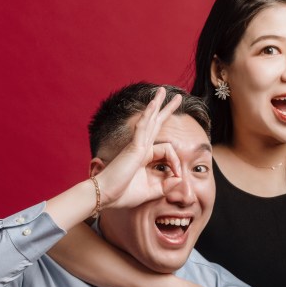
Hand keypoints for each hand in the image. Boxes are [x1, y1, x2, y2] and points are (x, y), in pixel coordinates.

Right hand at [96, 88, 183, 209]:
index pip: (167, 150)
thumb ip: (166, 185)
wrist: (105, 196)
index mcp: (145, 157)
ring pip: (150, 120)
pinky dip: (148, 114)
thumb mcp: (152, 191)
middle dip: (167, 110)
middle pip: (156, 124)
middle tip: (177, 97)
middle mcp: (141, 148)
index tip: (178, 176)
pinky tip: (153, 104)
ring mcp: (136, 145)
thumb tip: (180, 178)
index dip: (177, 163)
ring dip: (158, 105)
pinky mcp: (133, 147)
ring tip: (164, 91)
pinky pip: (142, 127)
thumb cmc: (123, 195)